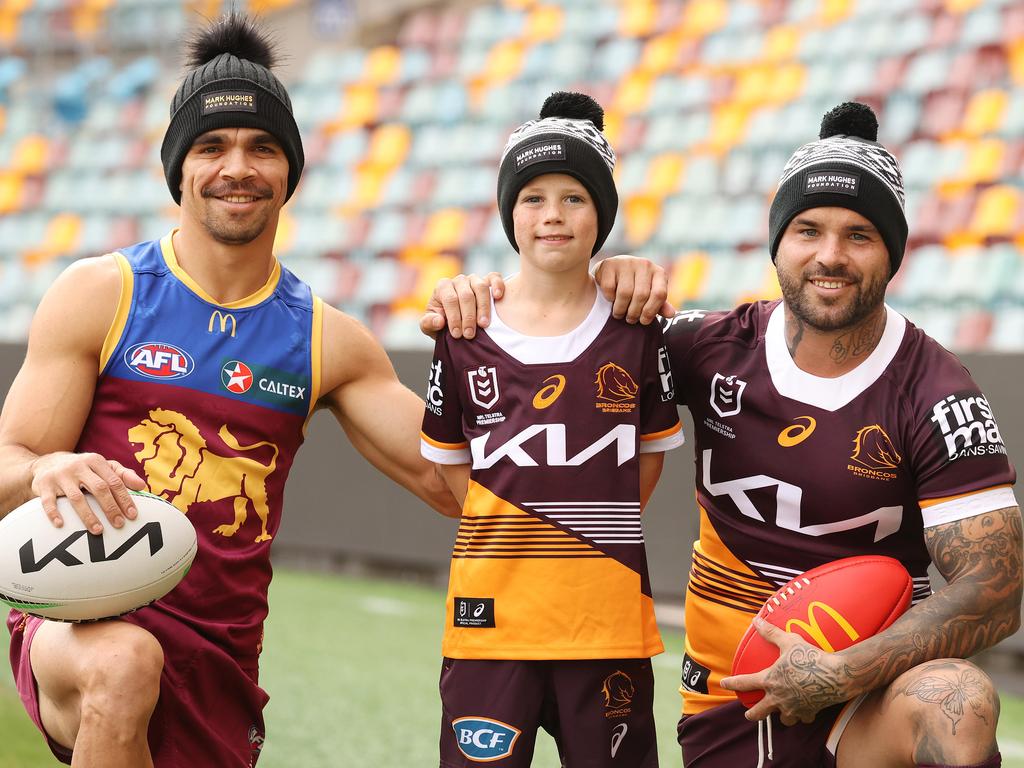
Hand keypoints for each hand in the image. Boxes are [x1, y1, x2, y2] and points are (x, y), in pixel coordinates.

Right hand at [30, 452, 147, 533]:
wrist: (47, 463)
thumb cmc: (83, 468)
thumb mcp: (102, 466)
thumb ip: (123, 474)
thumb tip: (143, 485)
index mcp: (95, 461)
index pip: (114, 481)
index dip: (124, 499)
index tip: (133, 515)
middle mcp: (78, 466)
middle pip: (98, 488)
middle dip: (110, 508)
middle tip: (119, 525)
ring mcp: (60, 476)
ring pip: (76, 497)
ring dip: (88, 516)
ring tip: (98, 531)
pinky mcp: (43, 486)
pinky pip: (48, 502)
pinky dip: (54, 513)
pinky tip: (61, 525)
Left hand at [419, 273, 504, 339]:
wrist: (457, 322)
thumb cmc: (442, 323)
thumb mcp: (429, 327)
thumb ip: (429, 324)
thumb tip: (439, 321)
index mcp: (443, 287)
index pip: (450, 299)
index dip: (454, 317)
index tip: (457, 334)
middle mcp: (459, 280)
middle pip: (466, 295)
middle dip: (468, 317)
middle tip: (469, 334)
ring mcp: (474, 279)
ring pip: (480, 287)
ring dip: (483, 307)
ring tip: (484, 325)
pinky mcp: (487, 281)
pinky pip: (494, 277)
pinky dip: (498, 285)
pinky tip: (498, 297)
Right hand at [594, 256, 675, 324]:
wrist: (613, 270)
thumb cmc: (635, 286)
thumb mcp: (650, 294)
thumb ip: (660, 304)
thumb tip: (671, 314)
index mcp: (658, 272)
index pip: (659, 293)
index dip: (651, 311)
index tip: (643, 321)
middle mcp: (644, 264)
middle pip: (641, 295)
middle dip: (634, 312)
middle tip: (630, 320)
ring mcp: (627, 262)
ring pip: (625, 292)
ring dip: (620, 308)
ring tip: (619, 314)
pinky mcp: (610, 264)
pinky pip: (610, 287)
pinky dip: (609, 298)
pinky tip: (611, 299)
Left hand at [720, 619, 848, 725]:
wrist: (836, 676)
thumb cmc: (810, 657)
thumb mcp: (789, 641)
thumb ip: (771, 633)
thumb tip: (757, 620)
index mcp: (770, 680)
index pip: (745, 682)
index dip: (732, 683)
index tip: (724, 684)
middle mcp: (778, 698)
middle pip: (759, 713)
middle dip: (752, 714)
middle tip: (749, 713)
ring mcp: (794, 708)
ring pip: (782, 719)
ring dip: (779, 715)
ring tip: (780, 710)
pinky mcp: (809, 712)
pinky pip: (803, 718)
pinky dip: (803, 715)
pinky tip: (805, 710)